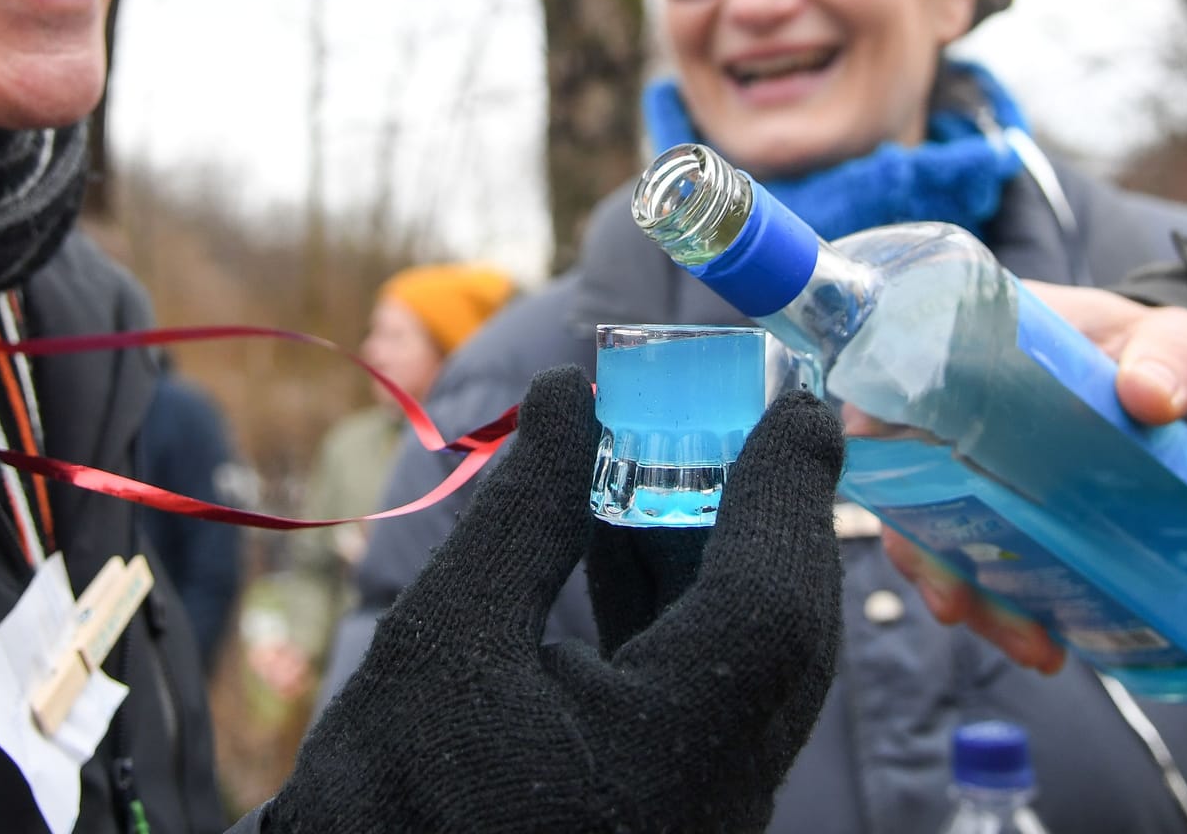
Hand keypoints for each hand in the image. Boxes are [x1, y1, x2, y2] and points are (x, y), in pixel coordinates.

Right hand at [267, 366, 844, 833]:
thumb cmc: (387, 805)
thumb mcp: (445, 639)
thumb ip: (529, 513)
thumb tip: (571, 395)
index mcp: (678, 756)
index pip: (773, 598)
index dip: (785, 489)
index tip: (799, 403)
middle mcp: (725, 795)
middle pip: (784, 631)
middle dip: (764, 512)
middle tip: (741, 413)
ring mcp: (710, 813)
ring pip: (754, 661)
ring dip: (720, 553)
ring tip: (669, 453)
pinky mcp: (681, 815)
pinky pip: (712, 695)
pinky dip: (683, 610)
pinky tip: (628, 536)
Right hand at [868, 282, 1186, 677]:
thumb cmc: (1163, 350)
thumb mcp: (1175, 341)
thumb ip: (1169, 357)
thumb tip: (1149, 396)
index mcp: (976, 350)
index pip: (893, 384)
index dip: (874, 439)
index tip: (890, 492)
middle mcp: (959, 414)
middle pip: (904, 483)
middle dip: (922, 554)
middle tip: (957, 602)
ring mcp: (978, 471)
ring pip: (937, 539)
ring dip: (968, 597)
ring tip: (1027, 643)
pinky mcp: (1007, 516)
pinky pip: (983, 567)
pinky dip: (1006, 612)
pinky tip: (1046, 644)